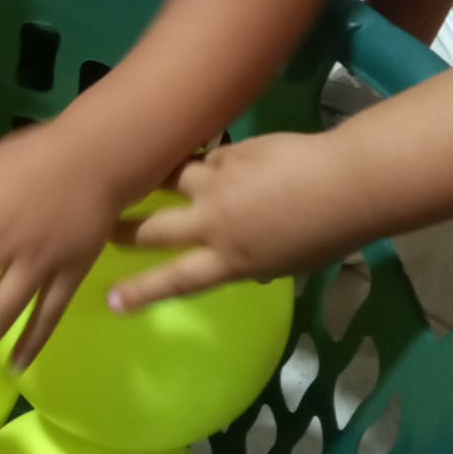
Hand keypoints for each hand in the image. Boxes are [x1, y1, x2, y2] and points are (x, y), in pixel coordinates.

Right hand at [109, 132, 342, 308]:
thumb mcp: (287, 264)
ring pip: (171, 180)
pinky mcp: (230, 154)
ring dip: (158, 181)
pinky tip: (222, 161)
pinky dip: (210, 163)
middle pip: (155, 228)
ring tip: (146, 175)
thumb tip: (243, 262)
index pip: (175, 281)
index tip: (111, 299)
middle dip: (127, 230)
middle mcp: (214, 223)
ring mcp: (217, 184)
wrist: (344, 183)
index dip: (141, 291)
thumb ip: (254, 263)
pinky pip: (208, 158)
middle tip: (108, 226)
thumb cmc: (328, 235)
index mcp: (230, 261)